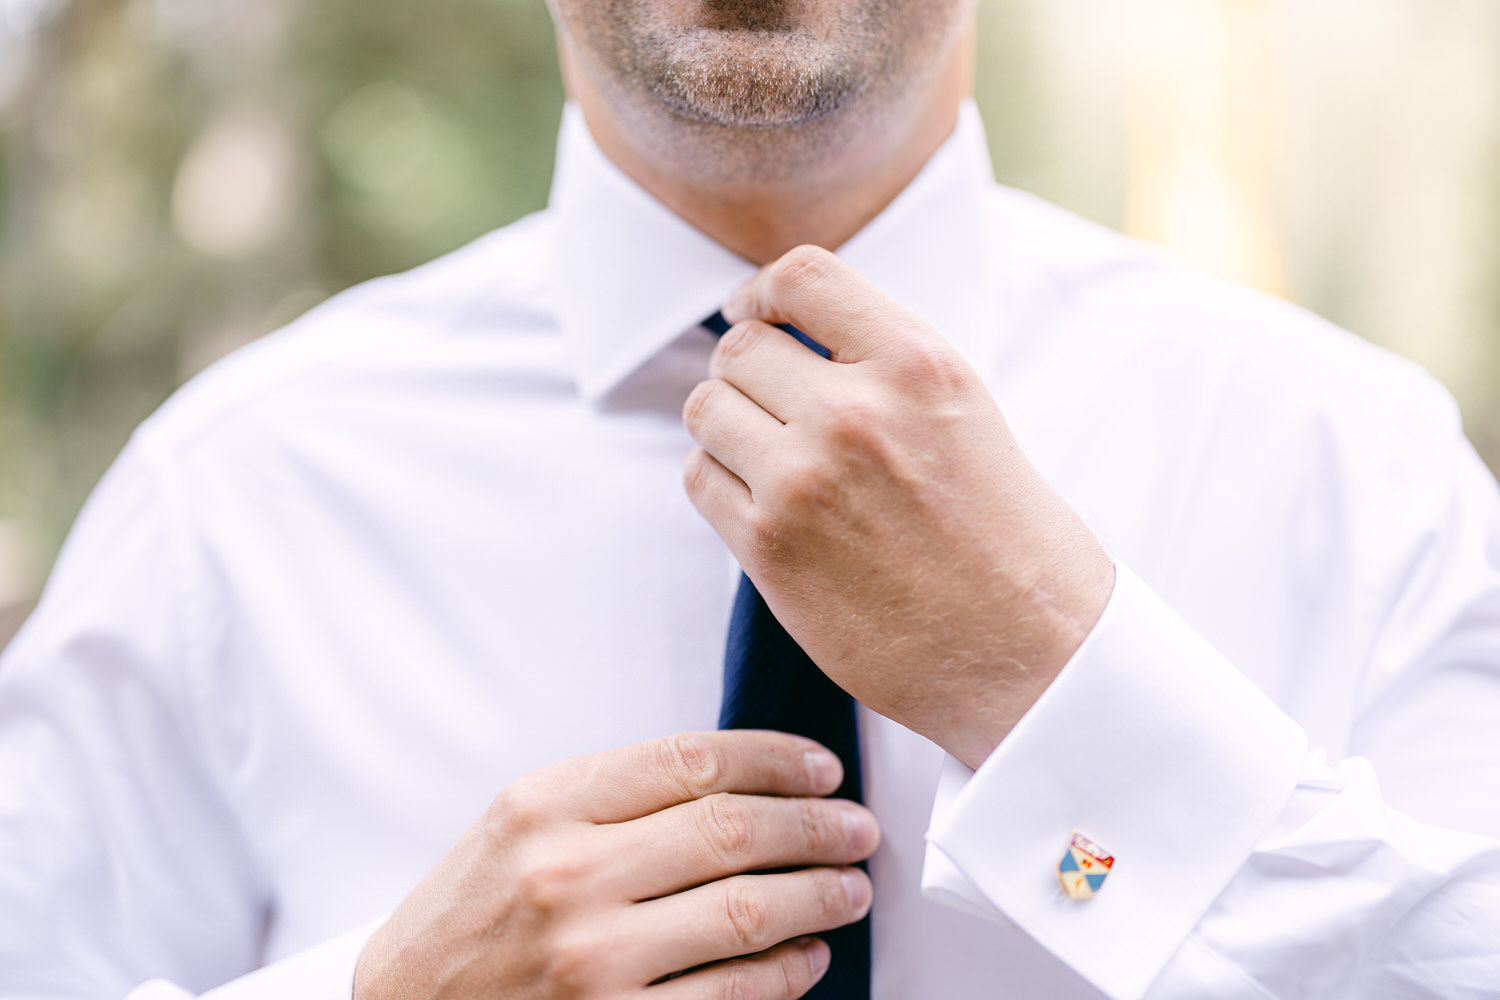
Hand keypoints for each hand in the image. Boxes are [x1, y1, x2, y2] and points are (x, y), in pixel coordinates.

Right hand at [354, 730, 877, 998]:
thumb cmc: (467, 918)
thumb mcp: (516, 826)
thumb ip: (611, 795)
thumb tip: (739, 780)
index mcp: (543, 806)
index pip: (691, 759)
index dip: (776, 759)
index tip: (820, 769)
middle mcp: (566, 875)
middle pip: (732, 829)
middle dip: (816, 824)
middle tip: (855, 828)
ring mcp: (590, 958)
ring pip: (745, 910)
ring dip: (818, 895)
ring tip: (850, 887)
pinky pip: (732, 995)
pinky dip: (786, 972)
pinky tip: (806, 956)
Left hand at [683, 246, 1115, 768]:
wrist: (1028, 651)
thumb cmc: (1002, 533)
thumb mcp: (961, 409)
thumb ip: (878, 361)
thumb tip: (786, 331)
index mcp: (915, 362)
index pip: (800, 275)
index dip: (762, 293)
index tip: (757, 317)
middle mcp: (855, 410)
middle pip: (738, 348)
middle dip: (746, 373)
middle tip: (771, 409)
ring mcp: (805, 480)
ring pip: (706, 409)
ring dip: (727, 429)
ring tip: (769, 460)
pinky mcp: (770, 547)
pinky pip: (699, 479)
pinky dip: (720, 484)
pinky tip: (765, 506)